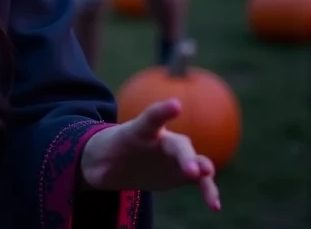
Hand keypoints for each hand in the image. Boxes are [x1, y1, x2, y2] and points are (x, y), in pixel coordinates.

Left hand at [80, 99, 220, 210]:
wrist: (116, 161)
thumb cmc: (105, 154)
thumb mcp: (96, 158)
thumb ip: (99, 166)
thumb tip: (98, 176)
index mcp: (139, 131)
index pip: (151, 118)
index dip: (163, 111)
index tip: (176, 105)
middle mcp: (161, 140)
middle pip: (177, 144)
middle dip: (187, 156)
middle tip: (194, 171)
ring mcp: (174, 157)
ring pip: (195, 161)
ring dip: (203, 171)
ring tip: (208, 184)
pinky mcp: (182, 173)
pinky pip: (200, 180)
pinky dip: (208, 190)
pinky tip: (214, 205)